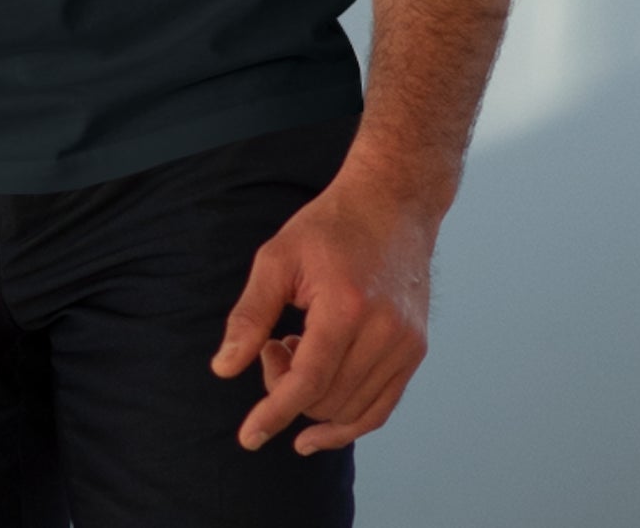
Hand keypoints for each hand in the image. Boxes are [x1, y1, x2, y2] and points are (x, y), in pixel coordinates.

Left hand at [208, 163, 436, 454]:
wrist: (391, 203)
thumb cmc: (330, 226)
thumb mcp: (278, 258)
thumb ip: (250, 315)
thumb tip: (223, 369)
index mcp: (346, 306)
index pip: (307, 381)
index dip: (273, 412)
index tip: (249, 437)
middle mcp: (384, 332)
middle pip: (325, 398)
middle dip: (287, 387)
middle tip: (275, 343)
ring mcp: (406, 344)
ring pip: (352, 409)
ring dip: (314, 399)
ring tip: (299, 349)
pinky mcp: (416, 350)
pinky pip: (382, 407)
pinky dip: (350, 421)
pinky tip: (320, 425)